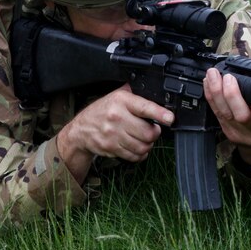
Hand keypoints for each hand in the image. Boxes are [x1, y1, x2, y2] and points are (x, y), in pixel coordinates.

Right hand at [56, 84, 173, 180]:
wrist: (81, 129)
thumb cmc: (102, 111)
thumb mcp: (116, 96)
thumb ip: (134, 94)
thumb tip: (156, 93)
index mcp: (121, 100)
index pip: (144, 107)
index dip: (160, 113)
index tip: (170, 118)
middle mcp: (117, 117)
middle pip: (148, 132)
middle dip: (155, 133)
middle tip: (153, 129)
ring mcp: (113, 134)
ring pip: (143, 146)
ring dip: (148, 145)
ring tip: (144, 139)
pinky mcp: (111, 148)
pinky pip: (134, 156)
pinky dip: (140, 154)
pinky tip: (136, 147)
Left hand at [203, 68, 250, 164]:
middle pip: (242, 117)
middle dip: (233, 95)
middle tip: (229, 77)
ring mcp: (237, 132)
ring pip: (225, 113)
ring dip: (216, 91)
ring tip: (213, 74)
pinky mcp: (225, 130)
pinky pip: (215, 112)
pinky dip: (210, 95)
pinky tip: (207, 82)